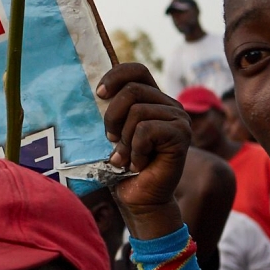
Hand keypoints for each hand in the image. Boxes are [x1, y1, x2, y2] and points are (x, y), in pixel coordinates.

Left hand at [96, 61, 189, 236]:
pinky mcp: (182, 134)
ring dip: (124, 140)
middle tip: (110, 140)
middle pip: (132, 90)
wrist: (140, 199)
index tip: (98, 94)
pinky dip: (135, 150)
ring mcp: (179, 119)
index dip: (115, 76)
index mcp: (153, 99)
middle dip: (112, 116)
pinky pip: (146, 130)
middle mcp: (169, 105)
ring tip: (126, 158)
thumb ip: (108, 109)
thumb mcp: (110, 131)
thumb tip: (88, 88)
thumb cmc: (121, 166)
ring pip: (138, 112)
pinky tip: (139, 164)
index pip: (136, 70)